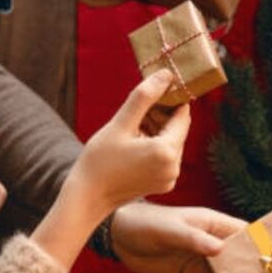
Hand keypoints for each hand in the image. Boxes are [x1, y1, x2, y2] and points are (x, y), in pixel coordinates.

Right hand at [69, 70, 190, 223]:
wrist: (89, 197)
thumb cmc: (99, 160)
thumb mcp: (120, 123)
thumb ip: (144, 97)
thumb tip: (166, 75)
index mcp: (166, 151)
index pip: (182, 114)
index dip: (171, 99)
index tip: (154, 91)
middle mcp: (174, 167)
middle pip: (178, 129)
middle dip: (162, 116)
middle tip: (137, 112)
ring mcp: (171, 178)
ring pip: (172, 142)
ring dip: (157, 131)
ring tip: (131, 130)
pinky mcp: (165, 184)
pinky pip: (167, 157)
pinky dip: (155, 146)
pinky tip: (134, 145)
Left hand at [110, 201, 243, 272]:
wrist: (119, 236)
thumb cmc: (146, 223)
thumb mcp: (170, 230)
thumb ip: (193, 240)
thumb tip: (220, 250)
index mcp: (213, 225)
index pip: (244, 236)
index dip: (259, 249)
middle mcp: (212, 244)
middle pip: (237, 265)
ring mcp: (201, 261)